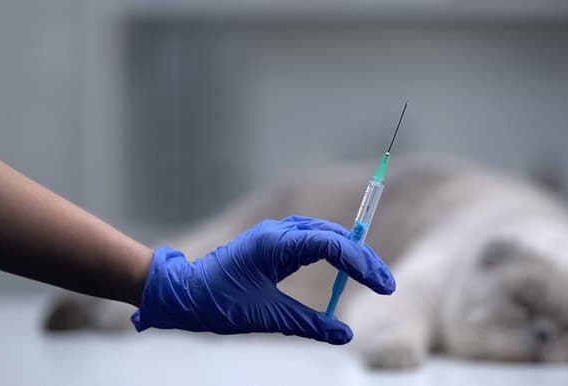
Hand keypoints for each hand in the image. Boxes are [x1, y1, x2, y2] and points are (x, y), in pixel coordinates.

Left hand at [131, 216, 395, 343]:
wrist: (183, 293)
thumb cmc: (218, 303)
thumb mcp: (266, 317)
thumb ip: (308, 324)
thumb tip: (343, 335)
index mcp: (276, 243)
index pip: (331, 245)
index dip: (361, 264)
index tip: (382, 286)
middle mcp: (279, 232)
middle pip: (334, 236)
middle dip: (362, 259)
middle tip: (385, 285)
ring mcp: (276, 234)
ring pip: (325, 235)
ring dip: (350, 254)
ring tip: (372, 277)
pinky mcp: (273, 243)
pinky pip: (312, 240)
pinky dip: (333, 253)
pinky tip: (344, 267)